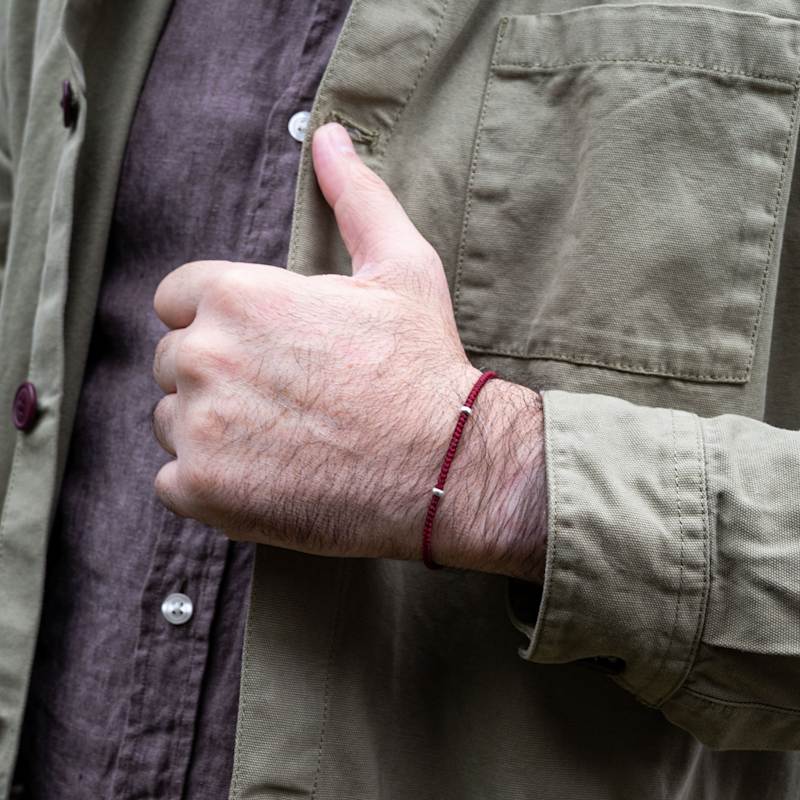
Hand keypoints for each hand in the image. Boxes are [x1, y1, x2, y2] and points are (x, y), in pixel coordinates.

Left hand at [152, 123, 546, 579]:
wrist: (445, 463)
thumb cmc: (422, 364)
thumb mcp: (400, 266)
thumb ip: (355, 196)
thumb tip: (328, 136)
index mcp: (236, 294)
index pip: (176, 300)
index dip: (218, 323)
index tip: (264, 350)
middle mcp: (204, 356)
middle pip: (173, 364)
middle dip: (217, 377)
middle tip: (284, 399)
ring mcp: (200, 427)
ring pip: (171, 422)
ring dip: (212, 431)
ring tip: (281, 440)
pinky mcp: (204, 490)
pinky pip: (173, 482)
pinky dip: (208, 485)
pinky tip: (265, 478)